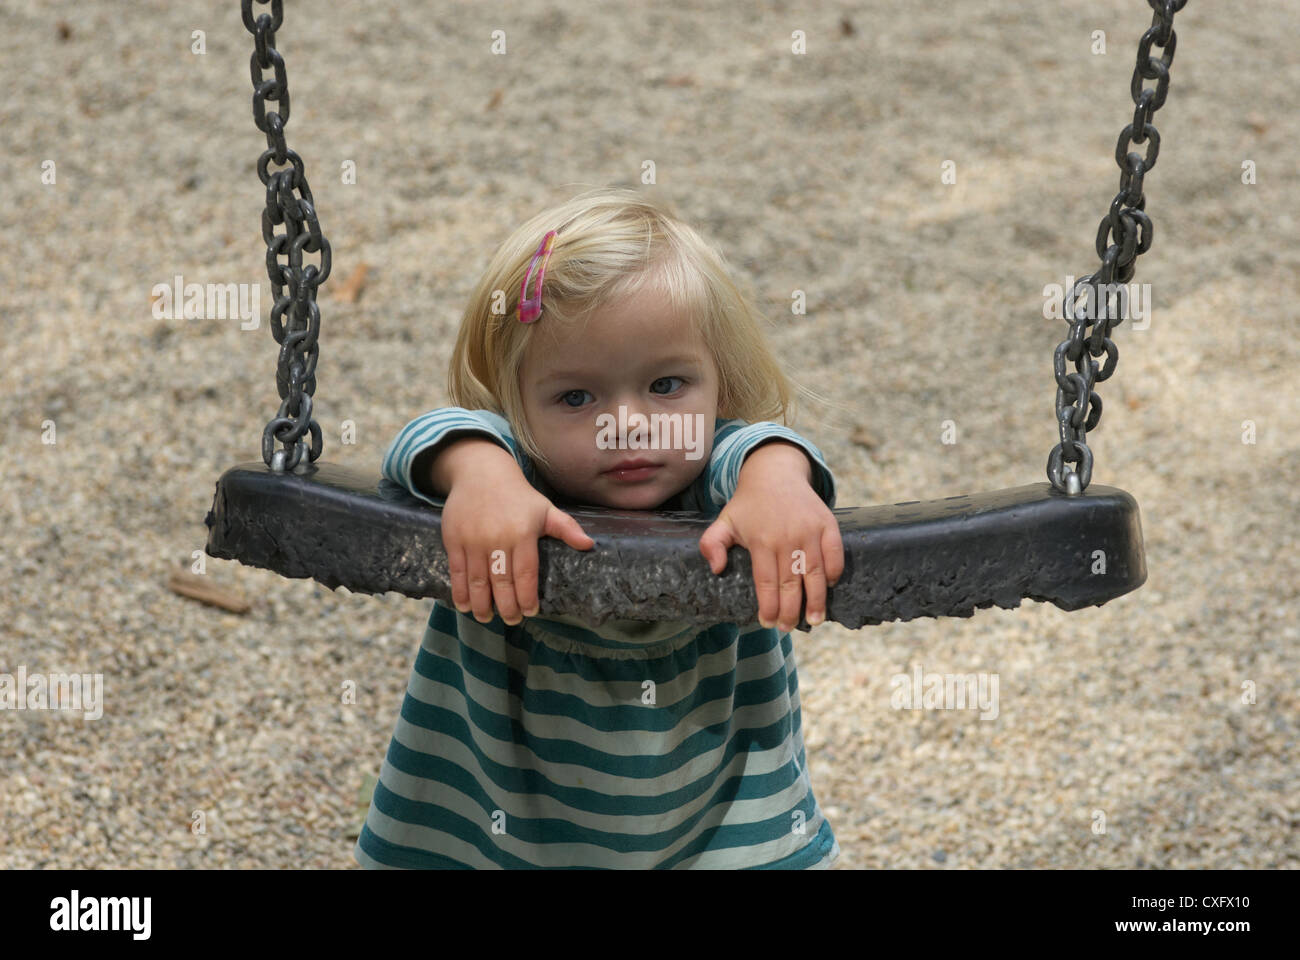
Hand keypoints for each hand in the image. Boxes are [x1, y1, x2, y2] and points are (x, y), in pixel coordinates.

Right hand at [442, 473, 593, 624]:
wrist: (480, 472)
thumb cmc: (518, 496)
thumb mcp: (545, 509)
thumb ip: (566, 528)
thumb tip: (589, 545)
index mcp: (523, 534)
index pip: (526, 573)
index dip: (527, 597)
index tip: (531, 612)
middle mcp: (497, 538)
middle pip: (502, 582)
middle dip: (507, 606)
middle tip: (511, 620)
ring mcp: (473, 540)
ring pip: (478, 581)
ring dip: (481, 604)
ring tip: (486, 618)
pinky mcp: (454, 540)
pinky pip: (457, 571)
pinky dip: (460, 591)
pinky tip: (464, 605)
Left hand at [698, 444, 843, 631]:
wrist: (775, 472)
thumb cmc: (749, 504)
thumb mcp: (724, 521)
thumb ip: (711, 544)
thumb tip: (716, 569)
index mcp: (761, 540)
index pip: (766, 582)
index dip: (769, 606)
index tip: (767, 622)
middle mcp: (787, 537)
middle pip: (791, 583)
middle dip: (791, 611)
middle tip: (788, 628)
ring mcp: (810, 530)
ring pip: (815, 573)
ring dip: (816, 600)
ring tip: (815, 620)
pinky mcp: (827, 523)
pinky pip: (834, 553)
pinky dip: (834, 572)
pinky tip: (829, 587)